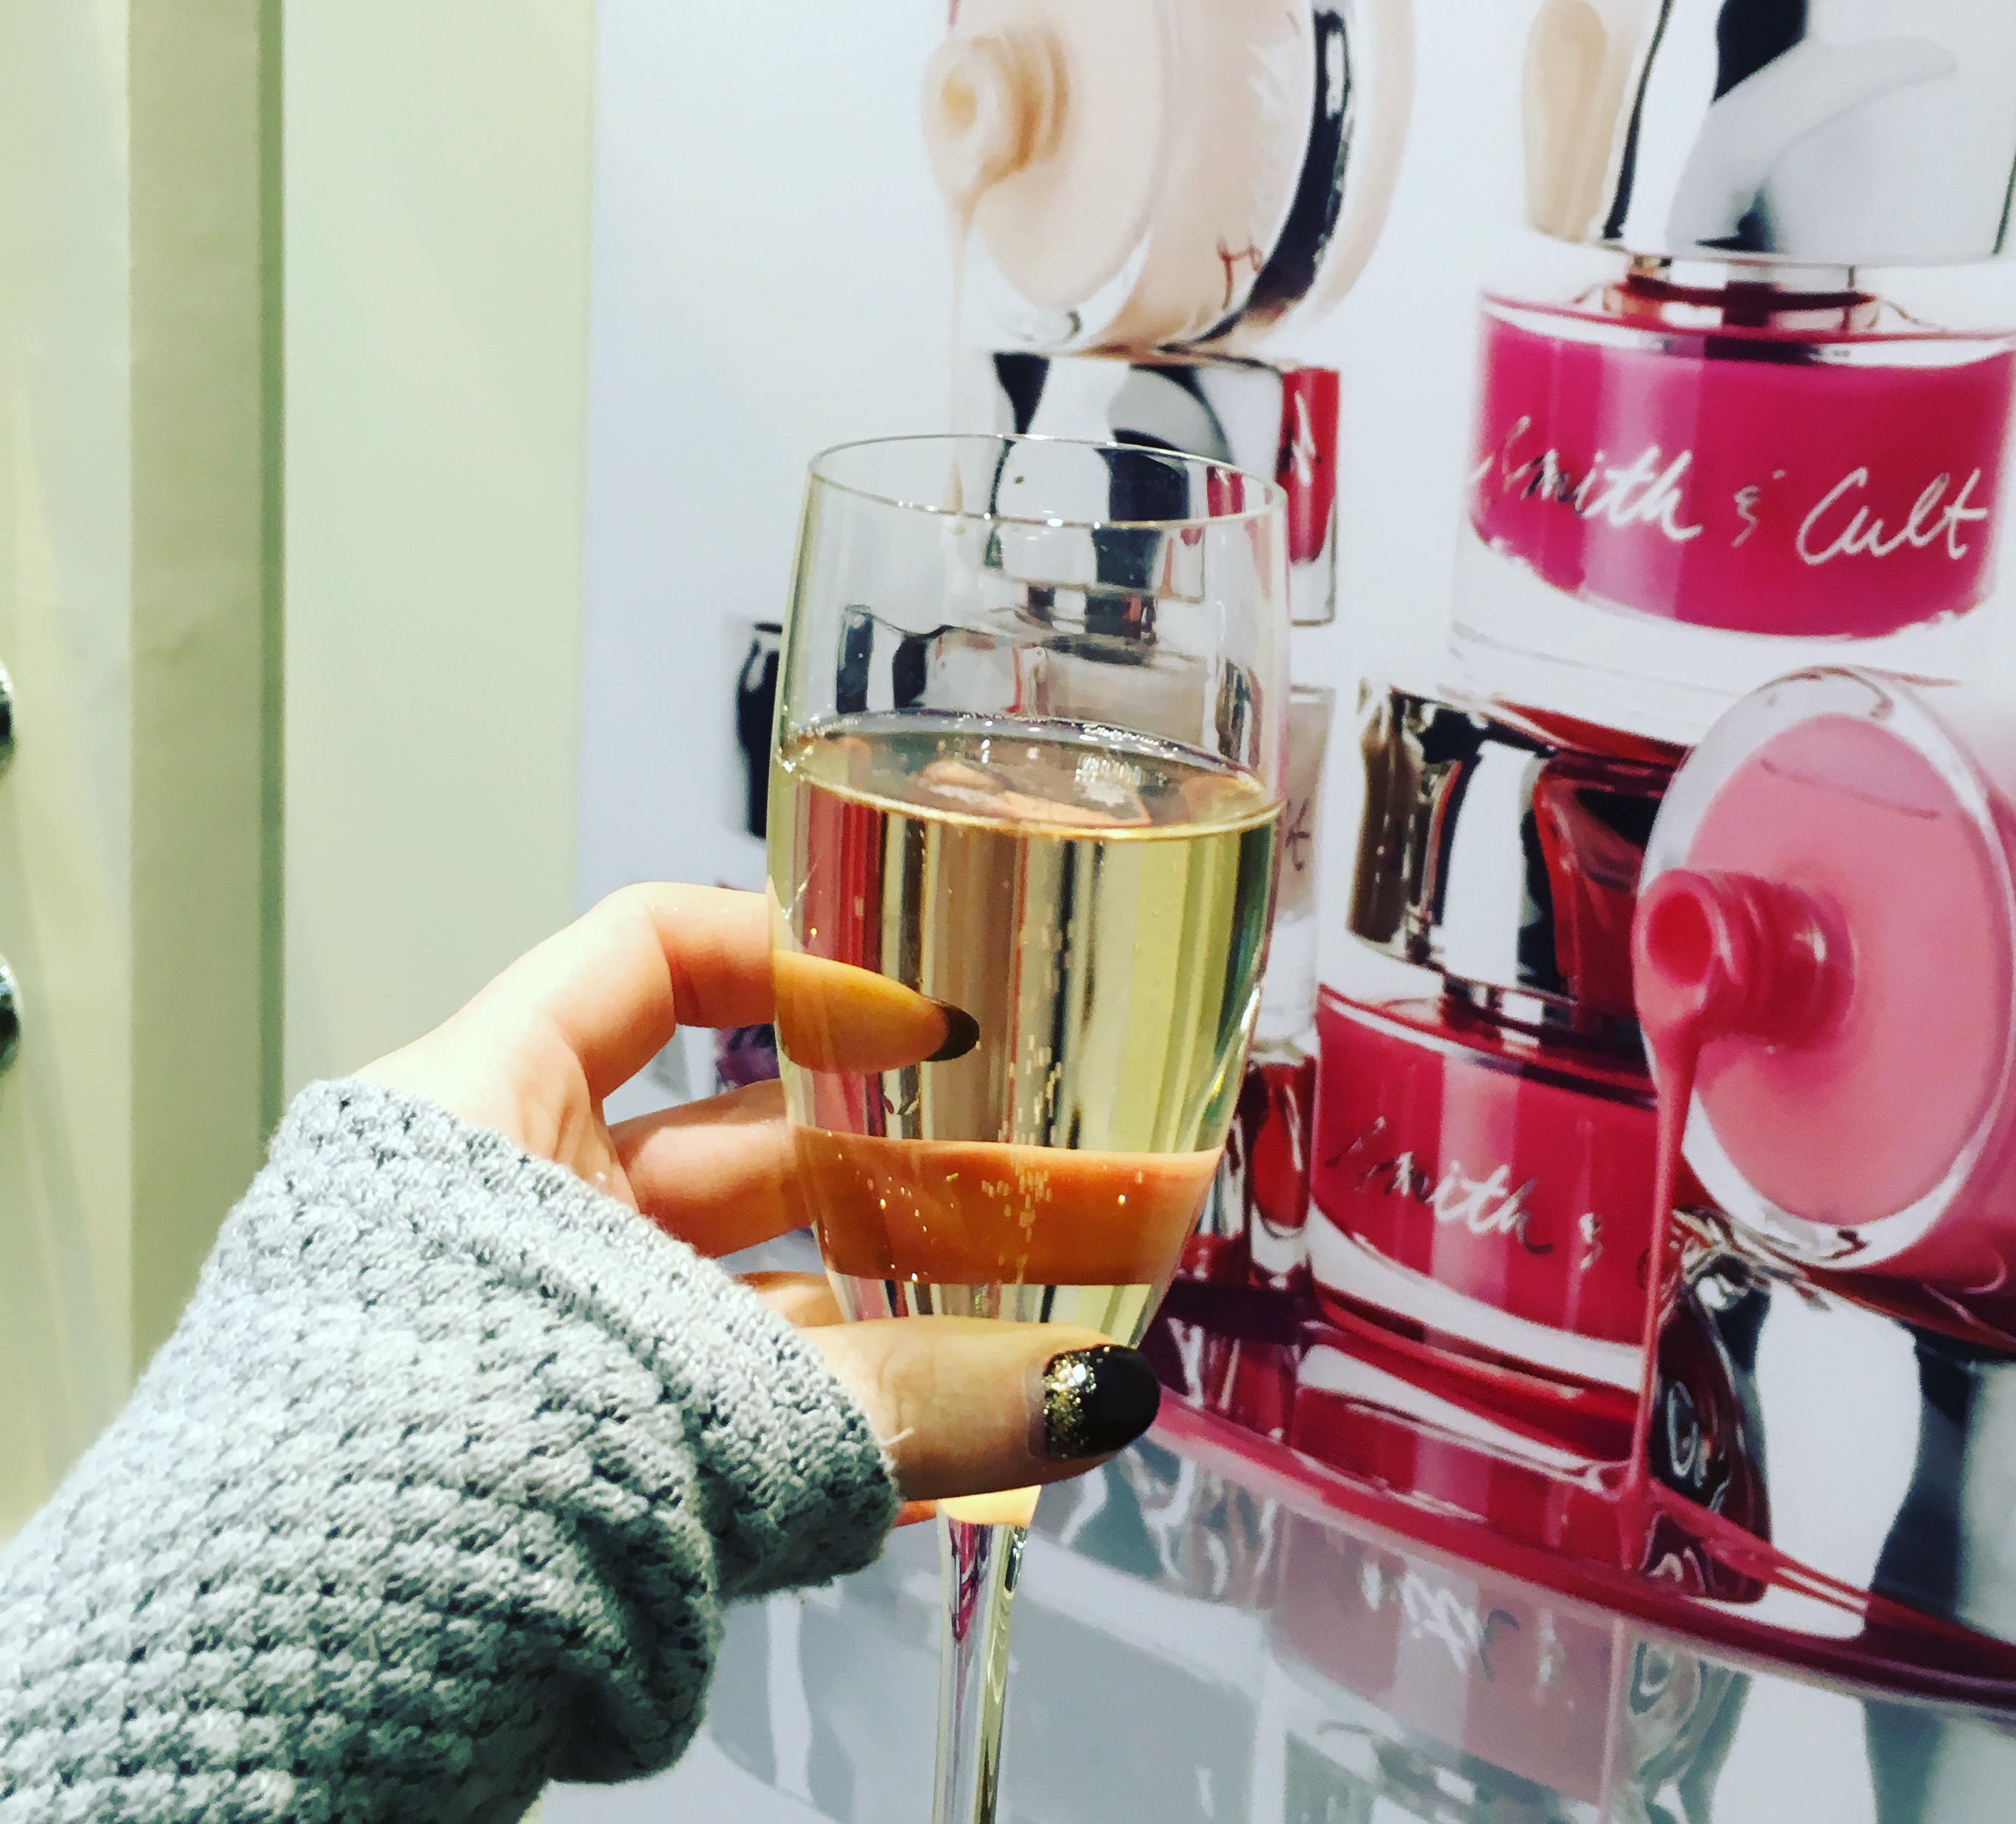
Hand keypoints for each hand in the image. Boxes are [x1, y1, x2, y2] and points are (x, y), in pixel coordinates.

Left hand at [361, 884, 1161, 1504]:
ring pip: (765, 1292)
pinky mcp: (577, 1462)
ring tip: (1060, 1323)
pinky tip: (973, 1443)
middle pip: (755, 1147)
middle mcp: (518, 1209)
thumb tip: (1096, 1392)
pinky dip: (849, 1421)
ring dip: (911, 1309)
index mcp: (487, 1107)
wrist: (274, 1702)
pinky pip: (739, 1413)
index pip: (653, 959)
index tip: (931, 1022)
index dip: (804, 968)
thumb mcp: (694, 1397)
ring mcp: (548, 1340)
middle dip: (924, 1171)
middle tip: (1071, 1185)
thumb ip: (910, 1396)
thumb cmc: (422, 1467)